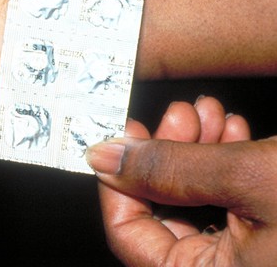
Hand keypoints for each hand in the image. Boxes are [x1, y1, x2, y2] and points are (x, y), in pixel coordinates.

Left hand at [87, 97, 276, 265]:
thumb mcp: (244, 177)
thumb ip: (169, 167)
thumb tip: (105, 158)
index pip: (128, 237)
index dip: (118, 180)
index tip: (123, 136)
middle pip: (163, 213)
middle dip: (165, 154)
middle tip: (176, 116)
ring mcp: (251, 255)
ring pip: (197, 199)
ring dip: (198, 147)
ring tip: (208, 112)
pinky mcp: (270, 233)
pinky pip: (230, 200)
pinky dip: (227, 160)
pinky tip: (233, 129)